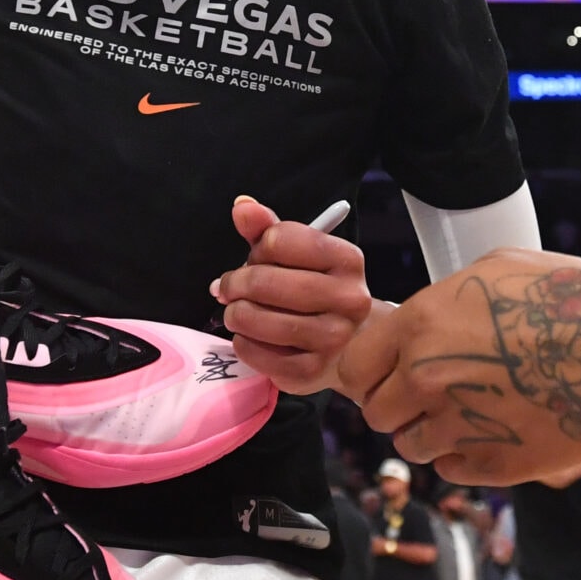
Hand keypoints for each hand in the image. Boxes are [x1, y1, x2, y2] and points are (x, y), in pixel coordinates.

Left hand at [211, 197, 377, 393]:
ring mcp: (333, 340)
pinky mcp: (313, 372)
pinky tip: (249, 337)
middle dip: (236, 283)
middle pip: (266, 282)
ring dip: (235, 314)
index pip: (282, 240)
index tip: (257, 256)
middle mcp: (349, 299)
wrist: (351, 345)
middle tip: (228, 287)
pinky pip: (258, 354)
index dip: (258, 246)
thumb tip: (242, 207)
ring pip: (259, 320)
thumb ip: (269, 228)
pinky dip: (243, 343)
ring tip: (236, 312)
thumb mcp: (299, 255)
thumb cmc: (317, 291)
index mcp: (348, 260)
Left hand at [338, 249, 580, 484]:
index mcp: (419, 328)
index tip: (386, 372)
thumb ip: (442, 301)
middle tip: (430, 393)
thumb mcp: (492, 270)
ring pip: (412, 447)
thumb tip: (423, 321)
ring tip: (470, 411)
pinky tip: (494, 431)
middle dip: (397, 404)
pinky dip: (465, 456)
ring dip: (431, 432)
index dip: (368, 371)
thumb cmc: (570, 297)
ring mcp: (459, 429)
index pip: (353, 368)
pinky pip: (452, 471)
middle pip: (377, 413)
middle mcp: (426, 381)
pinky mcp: (494, 466)